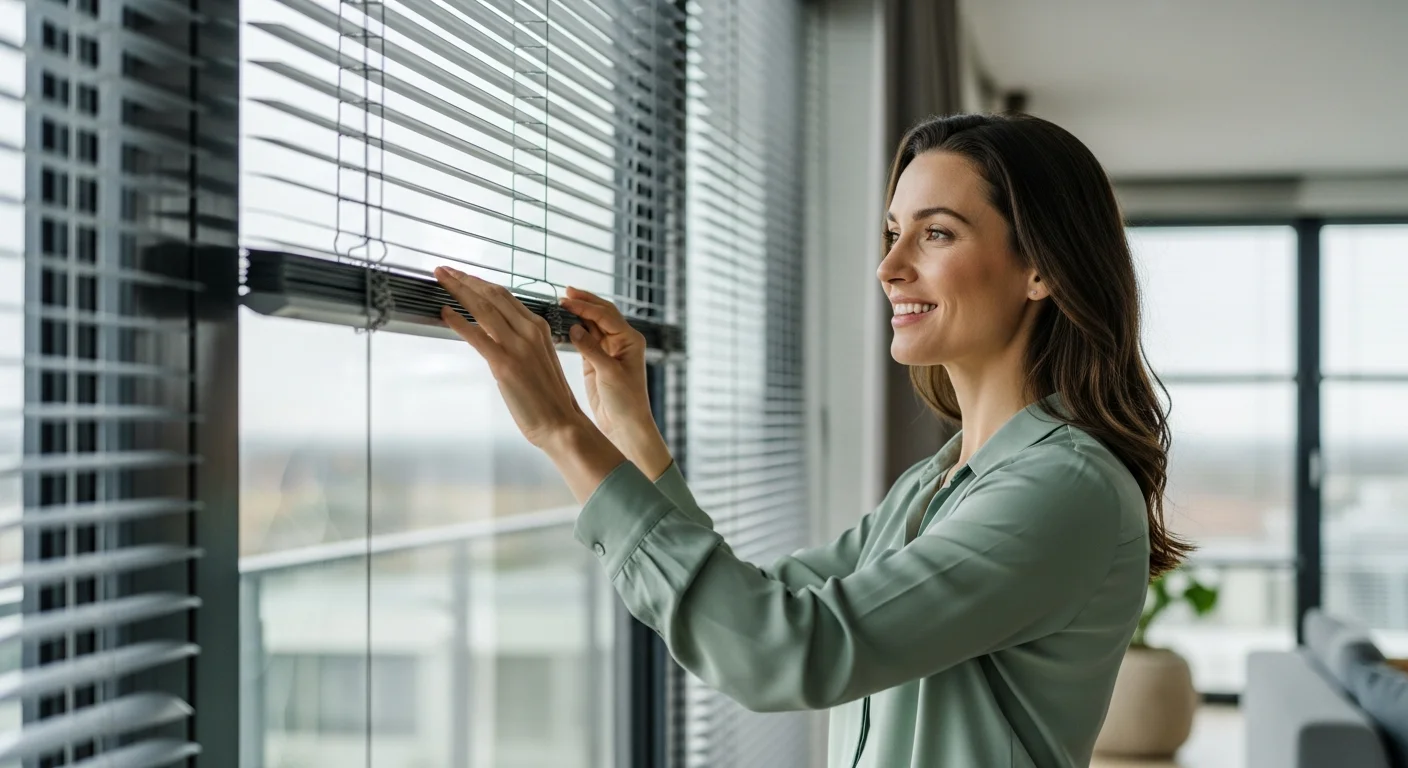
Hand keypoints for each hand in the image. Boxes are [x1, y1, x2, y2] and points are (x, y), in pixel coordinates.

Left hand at [434, 266, 624, 501]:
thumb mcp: (537, 358)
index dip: (479, 282)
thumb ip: (519, 341)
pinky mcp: (505, 365)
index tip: (461, 274)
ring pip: (484, 309)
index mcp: (539, 327)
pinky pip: (478, 337)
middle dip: (465, 279)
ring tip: (440, 279)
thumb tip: (493, 331)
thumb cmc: (547, 397)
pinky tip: (445, 312)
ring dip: (458, 290)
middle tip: (443, 269)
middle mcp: (529, 331)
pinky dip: (459, 322)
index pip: (504, 296)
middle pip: (492, 295)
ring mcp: (518, 347)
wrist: (561, 423)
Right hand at [561, 287, 673, 478]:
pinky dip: (573, 330)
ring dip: (577, 314)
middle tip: (564, 292)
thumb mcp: (609, 373)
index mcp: (629, 339)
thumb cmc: (626, 400)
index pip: (606, 315)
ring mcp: (608, 349)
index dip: (585, 306)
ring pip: (591, 325)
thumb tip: (573, 328)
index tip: (566, 299)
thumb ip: (591, 349)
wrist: (626, 424)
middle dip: (583, 302)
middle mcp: (620, 341)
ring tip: (560, 304)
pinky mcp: (596, 360)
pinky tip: (561, 325)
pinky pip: (584, 339)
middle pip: (600, 314)